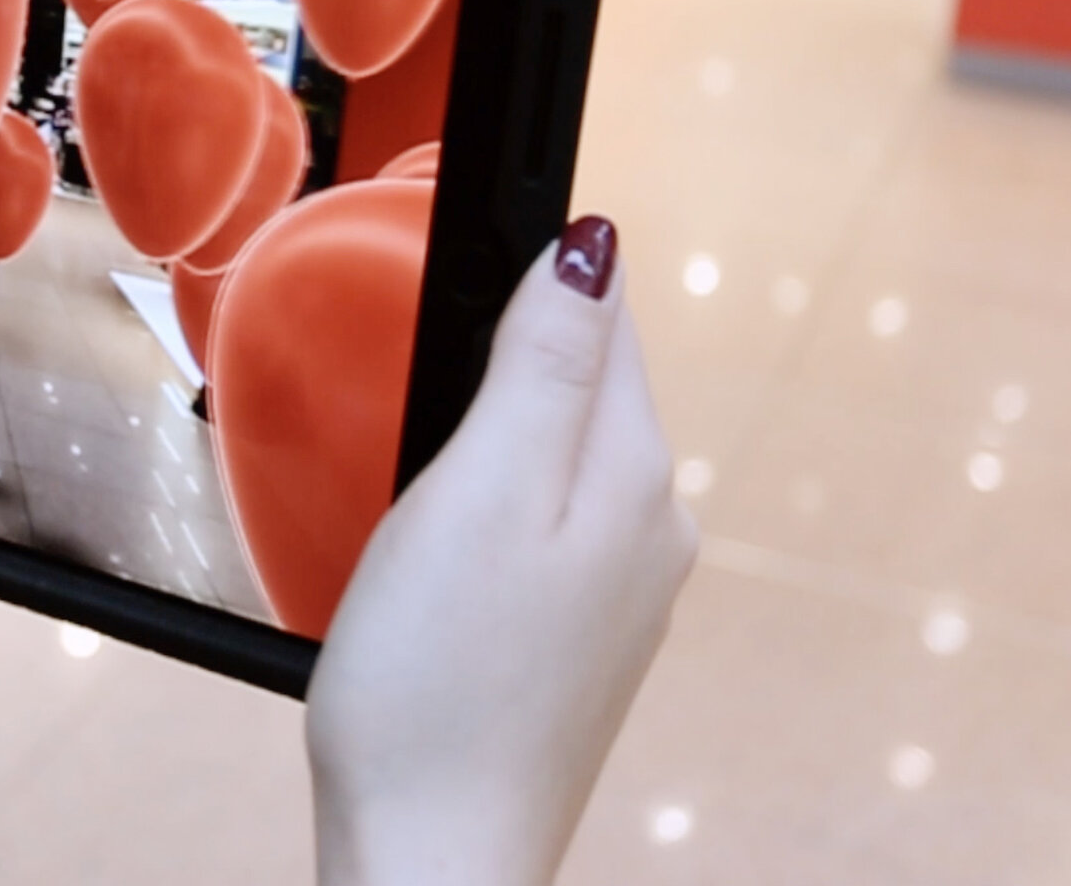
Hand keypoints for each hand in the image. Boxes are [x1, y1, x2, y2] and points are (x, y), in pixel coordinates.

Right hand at [307, 217, 695, 885]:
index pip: (606, 317)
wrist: (433, 856)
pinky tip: (441, 557)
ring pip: (563, 461)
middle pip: (588, 386)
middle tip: (418, 389)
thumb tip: (595, 245)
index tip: (459, 287)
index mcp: (631, 475)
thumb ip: (540, 365)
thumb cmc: (433, 683)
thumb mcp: (474, 492)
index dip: (529, 281)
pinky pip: (546, 532)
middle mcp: (652, 530)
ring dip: (498, 441)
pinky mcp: (579, 644)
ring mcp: (623, 595)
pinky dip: (494, 517)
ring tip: (423, 477)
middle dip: (510, 363)